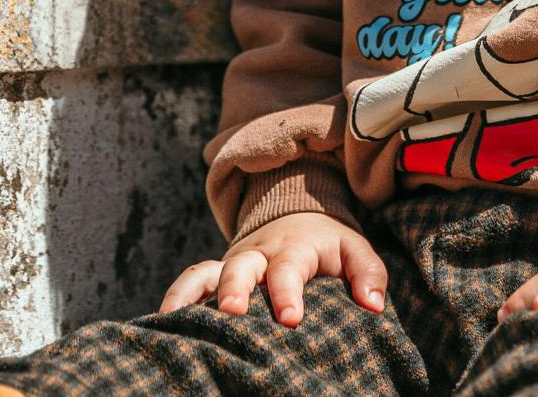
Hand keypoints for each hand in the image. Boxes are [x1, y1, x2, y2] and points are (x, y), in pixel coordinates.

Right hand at [159, 212, 386, 326]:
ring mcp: (233, 262)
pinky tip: (162, 322)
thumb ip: (368, 274)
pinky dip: (176, 296)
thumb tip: (374, 306)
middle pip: (241, 267)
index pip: (290, 268)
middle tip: (232, 313)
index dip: (288, 292)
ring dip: (194, 294)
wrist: (296, 216)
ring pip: (208, 272)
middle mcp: (259, 253)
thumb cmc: (328, 246)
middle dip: (235, 289)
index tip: (290, 318)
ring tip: (177, 319)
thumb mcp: (355, 250)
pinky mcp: (216, 273)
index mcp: (294, 248)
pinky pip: (191, 279)